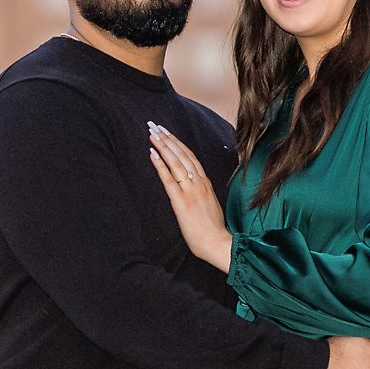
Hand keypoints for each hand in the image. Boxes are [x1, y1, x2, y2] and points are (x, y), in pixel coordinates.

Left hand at [147, 123, 232, 273]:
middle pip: (182, 154)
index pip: (190, 156)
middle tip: (155, 125)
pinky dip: (160, 165)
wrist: (217, 243)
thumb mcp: (210, 204)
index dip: (178, 143)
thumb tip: (193, 185)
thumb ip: (201, 192)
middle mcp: (198, 182)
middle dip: (167, 138)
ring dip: (163, 146)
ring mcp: (190, 190)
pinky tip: (152, 154)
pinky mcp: (181, 201)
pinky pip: (168, 179)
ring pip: (175, 162)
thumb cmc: (213, 229)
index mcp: (205, 183)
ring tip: (152, 134)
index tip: (168, 132)